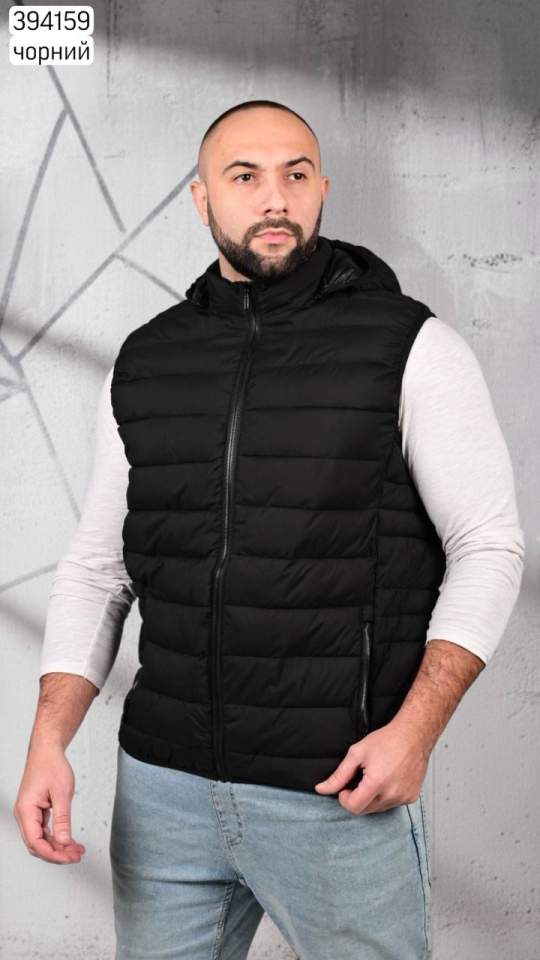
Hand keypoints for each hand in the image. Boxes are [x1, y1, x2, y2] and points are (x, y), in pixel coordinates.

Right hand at [13, 742, 85, 863]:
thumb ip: (63, 819)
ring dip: (58, 847)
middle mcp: (24, 815)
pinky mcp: (36, 811)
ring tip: (78, 850)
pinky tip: (70, 841)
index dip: (52, 854)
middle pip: (37, 845)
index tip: (69, 858)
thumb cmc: (52, 766)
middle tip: (77, 856)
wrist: (47, 750)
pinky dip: (57, 837)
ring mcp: (29, 814)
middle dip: (57, 853)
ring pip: (41, 839)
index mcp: (26, 810)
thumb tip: (64, 841)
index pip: (35, 842)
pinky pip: (44, 831)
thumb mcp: (62, 793)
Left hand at [313, 718, 430, 813]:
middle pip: (365, 810)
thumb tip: (321, 789)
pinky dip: (385, 796)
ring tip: (375, 776)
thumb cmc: (387, 740)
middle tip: (359, 779)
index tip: (346, 787)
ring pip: (378, 809)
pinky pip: (392, 804)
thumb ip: (338, 775)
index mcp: (376, 783)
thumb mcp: (357, 753)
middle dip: (357, 798)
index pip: (353, 807)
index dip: (344, 798)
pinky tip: (388, 779)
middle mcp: (392, 794)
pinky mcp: (411, 797)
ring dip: (371, 798)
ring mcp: (403, 797)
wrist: (413, 735)